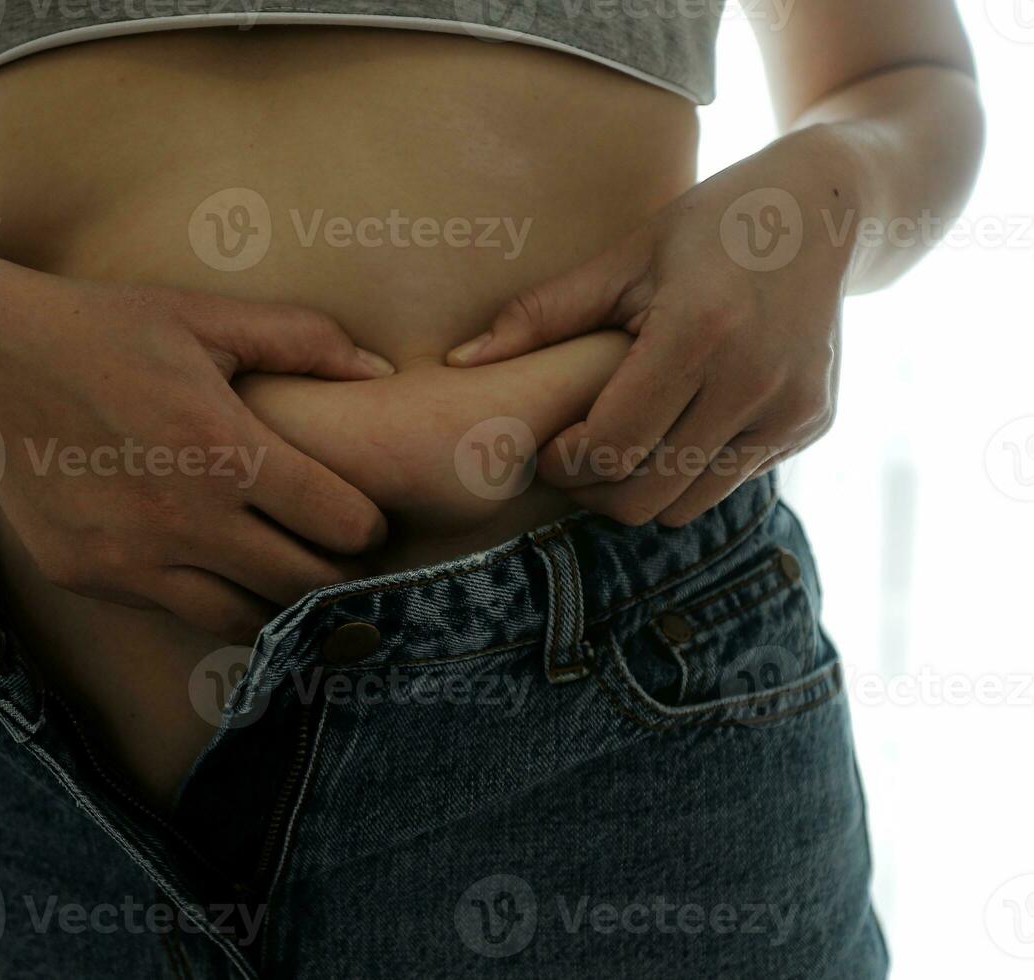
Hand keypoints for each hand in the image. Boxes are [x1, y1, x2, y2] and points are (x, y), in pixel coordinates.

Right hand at [0, 274, 394, 641]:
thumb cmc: (107, 328)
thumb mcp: (206, 317)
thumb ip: (304, 340)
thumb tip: (383, 373)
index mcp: (224, 450)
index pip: (341, 524)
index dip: (369, 525)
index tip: (365, 517)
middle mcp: (182, 519)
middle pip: (303, 587)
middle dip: (337, 576)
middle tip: (340, 558)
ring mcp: (130, 560)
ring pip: (243, 622)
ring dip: (278, 607)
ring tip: (288, 577)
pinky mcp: (88, 579)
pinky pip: (175, 613)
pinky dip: (209, 601)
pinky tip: (217, 570)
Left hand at [446, 128, 858, 525]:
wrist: (822, 211)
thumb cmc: (705, 228)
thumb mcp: (621, 257)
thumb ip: (540, 315)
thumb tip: (457, 362)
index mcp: (699, 332)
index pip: (611, 448)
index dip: (563, 462)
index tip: (547, 443)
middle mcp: (754, 380)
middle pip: (643, 495)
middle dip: (592, 488)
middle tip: (572, 456)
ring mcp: (792, 410)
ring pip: (685, 506)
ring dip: (639, 489)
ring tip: (618, 444)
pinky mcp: (811, 425)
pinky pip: (728, 485)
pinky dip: (688, 474)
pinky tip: (673, 428)